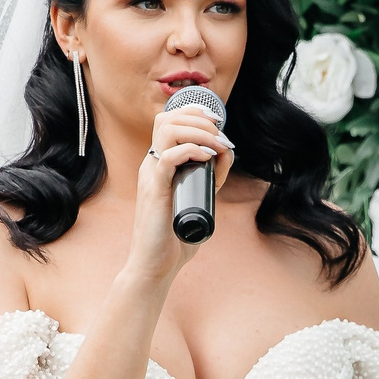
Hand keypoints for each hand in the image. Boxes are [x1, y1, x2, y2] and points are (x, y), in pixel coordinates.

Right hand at [126, 98, 235, 282]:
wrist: (156, 264)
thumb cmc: (174, 236)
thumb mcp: (200, 198)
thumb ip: (210, 178)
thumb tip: (227, 154)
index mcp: (160, 164)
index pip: (169, 121)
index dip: (194, 114)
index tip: (218, 124)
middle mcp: (152, 164)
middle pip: (166, 118)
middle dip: (198, 119)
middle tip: (220, 136)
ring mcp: (151, 175)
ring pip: (167, 131)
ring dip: (198, 131)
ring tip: (216, 145)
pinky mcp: (154, 190)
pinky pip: (167, 158)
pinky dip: (190, 151)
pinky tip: (206, 157)